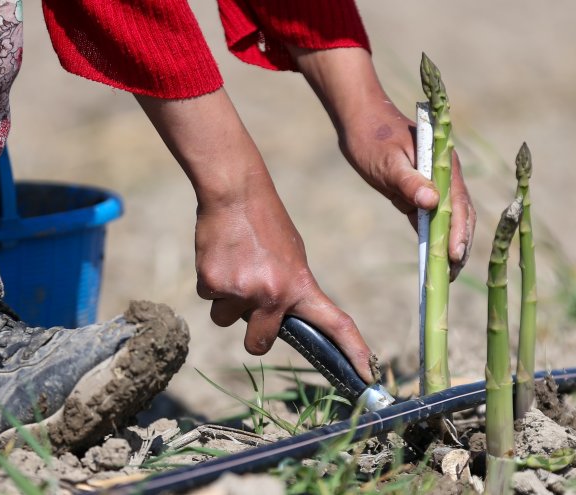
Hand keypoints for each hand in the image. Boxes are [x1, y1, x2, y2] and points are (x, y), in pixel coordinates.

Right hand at [136, 89, 374, 382]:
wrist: (235, 192)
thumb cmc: (265, 222)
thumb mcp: (292, 256)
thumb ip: (289, 290)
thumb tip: (279, 318)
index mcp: (300, 286)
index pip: (335, 325)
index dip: (353, 352)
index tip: (367, 377)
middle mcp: (273, 294)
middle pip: (259, 343)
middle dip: (253, 332)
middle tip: (250, 301)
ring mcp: (242, 291)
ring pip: (227, 319)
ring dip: (228, 300)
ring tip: (235, 264)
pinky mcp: (213, 283)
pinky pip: (209, 298)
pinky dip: (212, 282)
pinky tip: (220, 256)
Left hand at [340, 104, 475, 279]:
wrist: (359, 119)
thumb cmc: (371, 137)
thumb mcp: (387, 162)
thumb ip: (408, 182)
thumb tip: (432, 203)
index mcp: (443, 164)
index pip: (457, 204)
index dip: (459, 231)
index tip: (455, 256)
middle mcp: (444, 174)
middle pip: (460, 214)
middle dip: (459, 244)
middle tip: (451, 274)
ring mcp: (434, 182)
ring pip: (448, 218)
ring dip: (449, 244)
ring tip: (445, 273)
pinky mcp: (419, 189)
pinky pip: (431, 217)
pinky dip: (433, 236)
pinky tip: (432, 257)